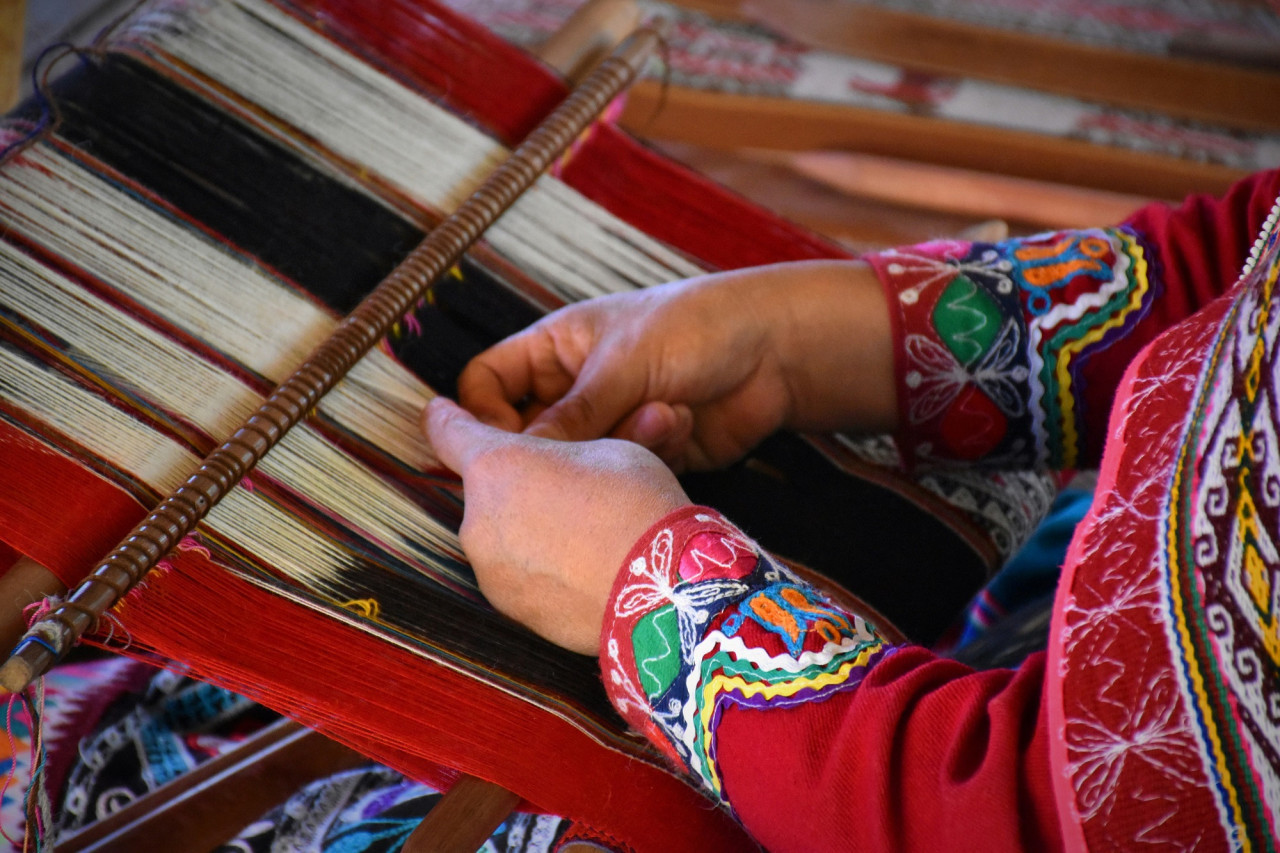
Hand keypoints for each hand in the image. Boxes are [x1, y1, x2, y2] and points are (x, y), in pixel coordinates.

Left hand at [423, 396, 690, 654]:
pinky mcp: (509, 608)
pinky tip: (583, 567)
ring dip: (529, 528)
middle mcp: (478, 519)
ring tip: (585, 532)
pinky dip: (540, 567)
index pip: (448, 432)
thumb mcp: (606, 447)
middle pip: (487, 490)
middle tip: (570, 487)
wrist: (664, 589)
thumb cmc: (638, 505)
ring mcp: (489, 570)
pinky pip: (517, 574)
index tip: (439, 410)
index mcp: (496, 465)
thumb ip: (560, 447)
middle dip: (518, 484)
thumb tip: (552, 463)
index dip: (445, 417)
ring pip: (502, 534)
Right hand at [458, 260, 896, 471]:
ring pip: (577, 462)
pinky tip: (681, 422)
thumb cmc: (695, 327)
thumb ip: (569, 415)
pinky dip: (648, 453)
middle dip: (555, 448)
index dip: (484, 417)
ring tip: (657, 415)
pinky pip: (619, 472)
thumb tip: (513, 460)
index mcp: (554, 349)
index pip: (486, 385)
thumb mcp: (623, 363)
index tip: (504, 447)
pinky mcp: (642, 453)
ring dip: (615, 445)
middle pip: (527, 436)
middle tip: (575, 459)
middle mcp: (574, 388)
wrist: (775, 350)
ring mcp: (609, 423)